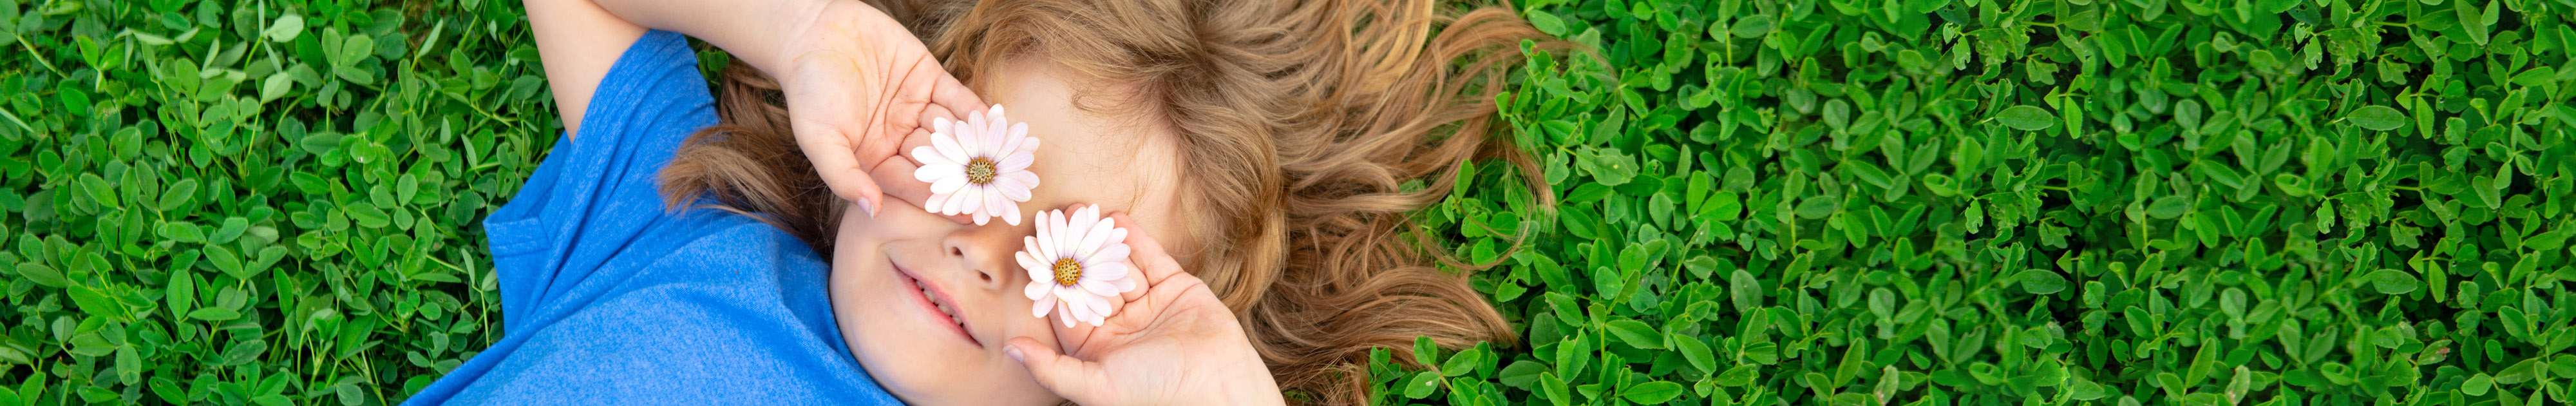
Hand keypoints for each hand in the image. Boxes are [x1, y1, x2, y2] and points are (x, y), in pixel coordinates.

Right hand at [770, 0, 980, 215]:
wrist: (812, 32)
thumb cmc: (807, 90)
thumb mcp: (819, 138)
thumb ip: (844, 176)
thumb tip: (872, 209)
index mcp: (874, 160)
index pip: (912, 185)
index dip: (940, 199)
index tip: (970, 215)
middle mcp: (899, 138)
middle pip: (939, 162)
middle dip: (968, 176)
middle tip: (1000, 192)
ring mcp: (916, 108)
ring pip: (952, 132)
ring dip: (979, 145)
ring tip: (1008, 162)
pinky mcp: (928, 77)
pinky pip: (957, 98)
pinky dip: (977, 111)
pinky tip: (998, 124)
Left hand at [1003, 211, 1285, 405]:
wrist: (1217, 387)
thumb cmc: (1154, 393)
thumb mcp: (1095, 386)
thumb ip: (1051, 368)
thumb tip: (1011, 348)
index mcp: (1095, 348)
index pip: (1066, 307)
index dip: (1050, 279)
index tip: (1033, 249)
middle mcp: (1119, 325)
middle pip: (1090, 281)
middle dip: (1074, 252)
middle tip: (1055, 220)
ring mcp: (1148, 304)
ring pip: (1118, 266)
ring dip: (1100, 240)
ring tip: (1080, 211)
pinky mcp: (1176, 288)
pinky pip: (1151, 258)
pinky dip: (1134, 239)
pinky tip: (1114, 219)